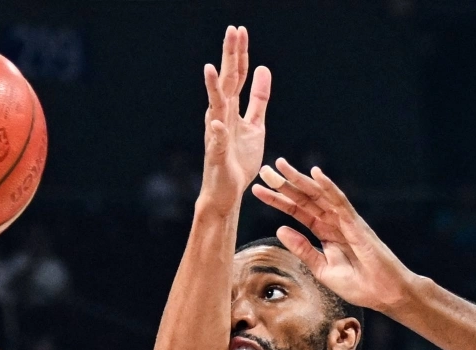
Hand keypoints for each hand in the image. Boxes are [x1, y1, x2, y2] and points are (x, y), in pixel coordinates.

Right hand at [199, 26, 270, 214]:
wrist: (227, 192)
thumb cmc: (238, 159)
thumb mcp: (255, 125)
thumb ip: (258, 99)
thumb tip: (263, 69)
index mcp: (231, 109)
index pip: (237, 76)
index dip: (240, 54)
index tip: (241, 31)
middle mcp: (221, 117)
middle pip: (227, 83)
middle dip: (229, 58)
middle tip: (231, 32)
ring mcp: (216, 135)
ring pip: (215, 107)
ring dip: (214, 88)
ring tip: (212, 68)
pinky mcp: (216, 155)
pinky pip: (215, 142)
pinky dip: (215, 132)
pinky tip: (216, 121)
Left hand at [251, 158, 415, 311]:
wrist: (384, 294)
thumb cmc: (358, 284)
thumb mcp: (321, 269)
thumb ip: (302, 249)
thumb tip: (280, 229)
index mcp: (324, 232)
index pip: (297, 211)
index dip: (278, 200)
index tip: (258, 190)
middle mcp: (333, 222)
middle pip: (305, 199)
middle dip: (284, 185)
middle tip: (264, 170)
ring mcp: (345, 221)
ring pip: (318, 196)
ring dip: (300, 180)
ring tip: (280, 166)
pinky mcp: (356, 225)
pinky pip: (340, 202)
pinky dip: (328, 187)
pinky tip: (315, 174)